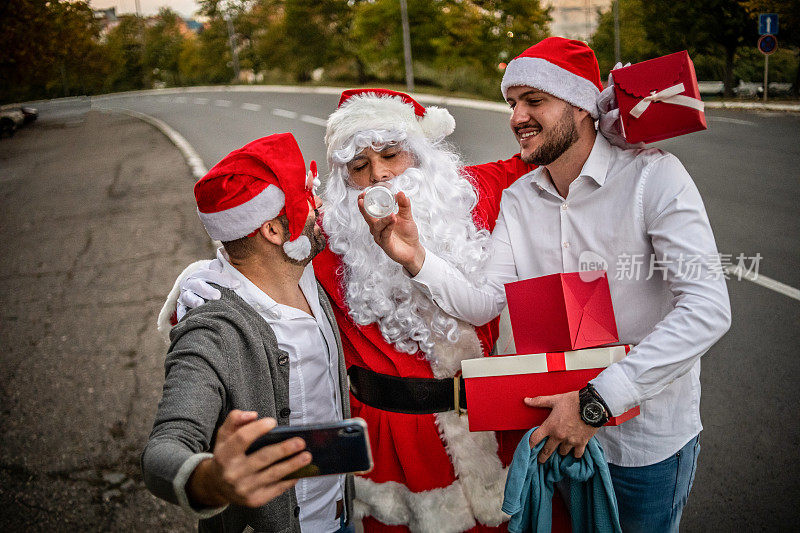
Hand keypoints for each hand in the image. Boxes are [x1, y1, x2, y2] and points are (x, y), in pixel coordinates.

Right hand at [177, 260, 239, 319]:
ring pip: (187, 296)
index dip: (223, 279)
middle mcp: (191, 282)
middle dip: (207, 290)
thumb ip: (222, 268)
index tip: (236, 285)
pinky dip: (183, 313)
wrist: (196, 287)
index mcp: (201, 272)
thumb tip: (226, 266)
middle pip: (198, 285)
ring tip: (200, 304)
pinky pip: (181, 310)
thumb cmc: (214, 280)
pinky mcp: (181, 306)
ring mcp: (185, 294)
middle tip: (217, 296)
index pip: (211, 274)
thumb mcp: (218, 272)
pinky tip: (188, 316)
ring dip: (194, 300)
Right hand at [187, 410, 311, 507]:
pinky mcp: (254, 500)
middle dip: (283, 449)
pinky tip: (299, 471)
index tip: (273, 422)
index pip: (242, 439)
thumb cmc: (226, 455)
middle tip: (300, 441)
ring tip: (306, 456)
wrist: (217, 486)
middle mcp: (233, 473)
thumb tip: (253, 415)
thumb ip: (235, 420)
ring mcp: (244, 489)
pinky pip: (276, 489)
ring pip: (273, 474)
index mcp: (224, 455)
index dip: (258, 429)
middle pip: (262, 458)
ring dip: (292, 465)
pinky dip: (289, 480)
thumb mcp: (224, 435)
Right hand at [357, 190, 425, 275]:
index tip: (362, 194)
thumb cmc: (407, 233)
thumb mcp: (407, 216)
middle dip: (364, 209)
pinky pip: (385, 235)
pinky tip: (393, 220)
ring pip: (377, 227)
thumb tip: (400, 193)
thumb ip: (404, 205)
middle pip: (367, 218)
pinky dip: (389, 227)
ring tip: (391, 214)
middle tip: (363, 199)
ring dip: (383, 220)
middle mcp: (377, 229)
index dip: (364, 203)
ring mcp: (380, 237)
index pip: (368, 211)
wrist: (413, 250)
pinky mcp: (385, 245)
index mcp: (379, 221)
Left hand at [524, 391, 598, 462]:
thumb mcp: (555, 399)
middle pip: (547, 451)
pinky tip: (573, 451)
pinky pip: (576, 454)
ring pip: (562, 453)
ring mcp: (570, 441)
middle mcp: (559, 436)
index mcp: (550, 426)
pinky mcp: (582, 443)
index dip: (529, 445)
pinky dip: (575, 453)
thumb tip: (526, 400)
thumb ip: (539, 401)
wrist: (593, 405)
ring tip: (559, 450)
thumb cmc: (573, 401)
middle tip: (540, 460)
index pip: (534, 439)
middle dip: (542, 457)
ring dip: (560, 451)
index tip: (527, 450)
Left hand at [596, 63, 644, 149]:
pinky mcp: (613, 99)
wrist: (620, 139)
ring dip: (612, 81)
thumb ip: (634, 144)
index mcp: (608, 128)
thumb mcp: (629, 145)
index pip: (607, 121)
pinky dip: (616, 77)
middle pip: (602, 103)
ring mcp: (609, 106)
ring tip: (619, 68)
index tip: (617, 112)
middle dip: (607, 95)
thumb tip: (643, 143)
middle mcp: (606, 115)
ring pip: (606, 92)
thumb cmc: (627, 142)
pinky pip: (613, 86)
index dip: (611, 117)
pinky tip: (621, 66)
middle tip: (614, 89)